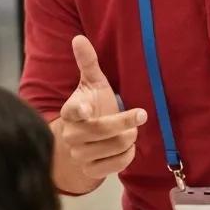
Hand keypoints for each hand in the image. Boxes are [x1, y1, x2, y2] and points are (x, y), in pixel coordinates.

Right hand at [58, 35, 146, 181]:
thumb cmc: (91, 106)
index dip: (79, 111)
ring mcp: (79, 155)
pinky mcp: (91, 171)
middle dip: (126, 121)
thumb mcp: (91, 83)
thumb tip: (78, 38)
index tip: (88, 109)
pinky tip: (127, 146)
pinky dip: (128, 155)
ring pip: (113, 147)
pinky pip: (116, 165)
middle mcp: (71, 135)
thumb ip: (87, 62)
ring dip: (129, 137)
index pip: (72, 111)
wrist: (83, 141)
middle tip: (140, 114)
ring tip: (130, 131)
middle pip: (102, 130)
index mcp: (69, 111)